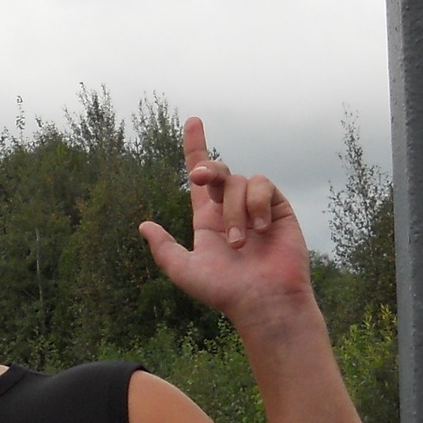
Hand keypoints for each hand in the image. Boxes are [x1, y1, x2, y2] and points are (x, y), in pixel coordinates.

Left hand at [138, 116, 317, 332]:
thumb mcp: (185, 271)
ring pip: (239, 181)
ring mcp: (256, 206)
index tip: (192, 121)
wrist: (264, 301)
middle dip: (208, 168)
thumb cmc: (225, 291)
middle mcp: (231, 208)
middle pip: (218, 170)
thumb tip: (144, 225)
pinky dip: (256, 203)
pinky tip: (261, 229)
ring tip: (240, 241)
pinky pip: (262, 185)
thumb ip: (164, 249)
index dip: (196, 146)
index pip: (201, 175)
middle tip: (200, 178)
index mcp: (208, 218)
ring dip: (235, 210)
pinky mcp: (278, 207)